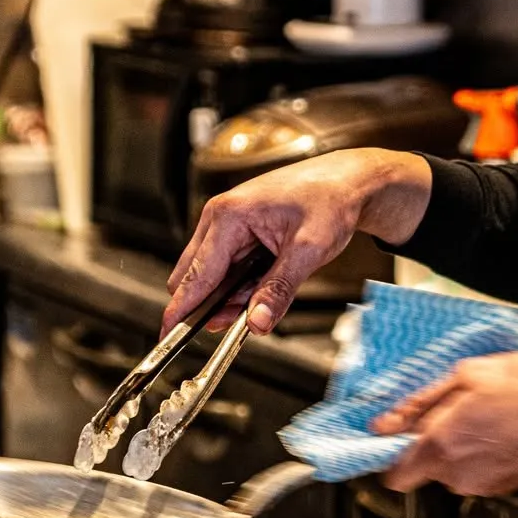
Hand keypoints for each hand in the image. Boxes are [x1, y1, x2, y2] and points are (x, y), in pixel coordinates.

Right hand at [162, 148, 432, 336]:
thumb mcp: (309, 249)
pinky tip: (270, 278)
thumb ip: (280, 289)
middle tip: (246, 319)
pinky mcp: (238, 234)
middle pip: (195, 277)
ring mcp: (228, 226)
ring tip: (274, 285)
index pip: (196, 274)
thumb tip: (258, 322)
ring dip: (234, 295)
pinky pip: (228, 270)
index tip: (169, 336)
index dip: (183, 309)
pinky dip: (244, 285)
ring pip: (212, 277)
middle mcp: (221, 218)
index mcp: (229, 215)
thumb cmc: (330, 199)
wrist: (348, 181)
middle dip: (215, 305)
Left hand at [371, 355, 517, 495]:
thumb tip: (384, 423)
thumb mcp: (468, 375)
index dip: (390, 453)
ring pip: (452, 469)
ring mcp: (483, 484)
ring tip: (485, 412)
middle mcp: (458, 473)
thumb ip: (420, 403)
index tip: (396, 433)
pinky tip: (503, 426)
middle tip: (453, 409)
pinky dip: (484, 451)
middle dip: (430, 443)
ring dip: (460, 445)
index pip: (392, 474)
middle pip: (423, 468)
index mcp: (441, 445)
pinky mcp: (506, 486)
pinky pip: (479, 470)